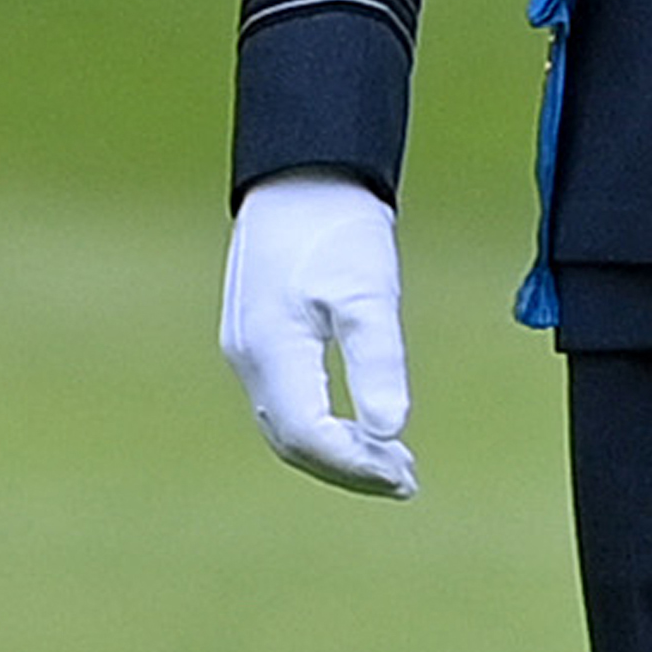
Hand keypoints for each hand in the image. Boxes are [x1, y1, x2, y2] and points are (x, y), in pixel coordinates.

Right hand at [220, 172, 416, 496]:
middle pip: (292, 442)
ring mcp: (246, 348)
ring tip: (390, 461)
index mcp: (272, 348)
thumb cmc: (333, 222)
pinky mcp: (255, 337)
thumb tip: (389, 431)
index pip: (310, 438)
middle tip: (404, 479)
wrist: (301, 172)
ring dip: (335, 452)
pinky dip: (320, 427)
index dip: (358, 467)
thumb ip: (377, 363)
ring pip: (285, 427)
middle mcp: (248, 356)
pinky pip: (283, 403)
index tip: (405, 475)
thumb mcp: (369, 292)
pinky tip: (357, 425)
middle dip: (348, 469)